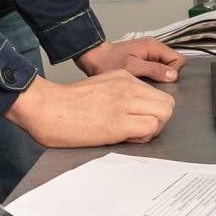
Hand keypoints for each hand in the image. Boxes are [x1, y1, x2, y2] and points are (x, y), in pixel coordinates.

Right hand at [4, 71, 174, 146]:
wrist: (48, 108)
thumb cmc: (67, 103)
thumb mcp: (101, 86)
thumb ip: (121, 93)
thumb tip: (135, 111)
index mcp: (124, 77)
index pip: (158, 94)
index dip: (153, 111)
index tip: (138, 119)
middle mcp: (128, 86)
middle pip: (167, 104)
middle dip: (158, 120)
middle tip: (139, 129)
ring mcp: (124, 103)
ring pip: (164, 115)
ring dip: (152, 129)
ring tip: (131, 134)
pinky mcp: (118, 123)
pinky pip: (149, 129)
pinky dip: (142, 137)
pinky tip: (125, 138)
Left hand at [75, 39, 185, 82]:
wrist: (94, 59)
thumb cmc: (109, 62)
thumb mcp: (132, 67)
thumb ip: (153, 69)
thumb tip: (173, 75)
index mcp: (153, 46)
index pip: (178, 59)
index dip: (173, 72)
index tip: (161, 81)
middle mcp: (153, 47)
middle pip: (173, 63)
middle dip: (166, 75)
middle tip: (151, 83)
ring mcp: (148, 53)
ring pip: (165, 67)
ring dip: (158, 77)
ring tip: (144, 82)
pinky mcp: (143, 59)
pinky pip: (156, 68)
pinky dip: (152, 76)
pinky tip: (141, 81)